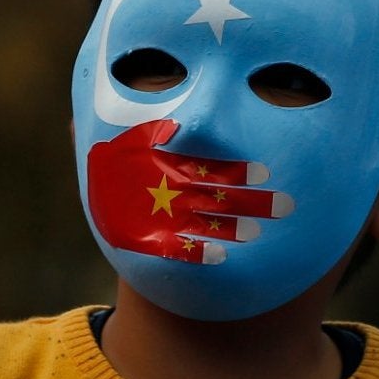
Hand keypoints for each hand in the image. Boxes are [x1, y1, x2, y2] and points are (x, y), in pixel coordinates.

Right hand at [84, 119, 292, 264]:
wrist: (92, 191)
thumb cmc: (116, 156)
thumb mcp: (129, 134)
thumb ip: (154, 128)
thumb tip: (177, 122)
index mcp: (169, 165)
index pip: (213, 169)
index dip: (240, 173)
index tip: (266, 175)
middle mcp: (170, 191)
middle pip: (220, 198)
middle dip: (253, 203)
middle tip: (285, 207)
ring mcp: (162, 217)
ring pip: (205, 223)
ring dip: (233, 228)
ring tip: (258, 231)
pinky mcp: (150, 240)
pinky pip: (178, 249)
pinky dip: (199, 253)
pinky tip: (222, 256)